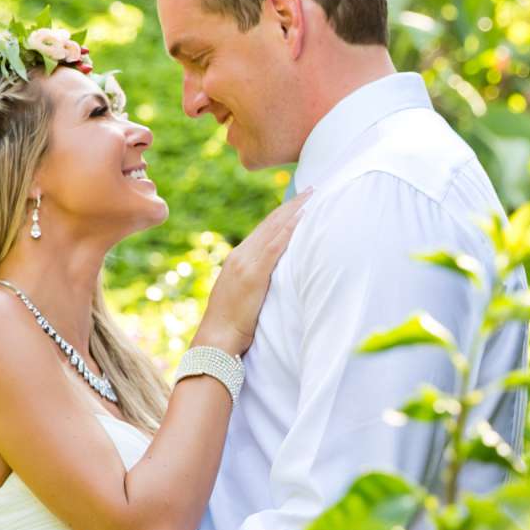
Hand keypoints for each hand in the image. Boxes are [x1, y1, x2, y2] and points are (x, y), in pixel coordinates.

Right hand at [194, 191, 311, 354]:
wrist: (216, 340)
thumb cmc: (231, 327)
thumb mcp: (244, 297)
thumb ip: (257, 282)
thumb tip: (275, 280)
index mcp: (239, 259)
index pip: (264, 230)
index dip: (283, 214)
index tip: (300, 201)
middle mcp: (241, 255)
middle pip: (270, 223)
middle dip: (292, 205)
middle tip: (313, 189)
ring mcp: (246, 263)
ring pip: (274, 228)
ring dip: (295, 210)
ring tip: (314, 196)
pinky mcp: (253, 274)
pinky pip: (275, 246)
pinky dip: (290, 229)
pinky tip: (304, 217)